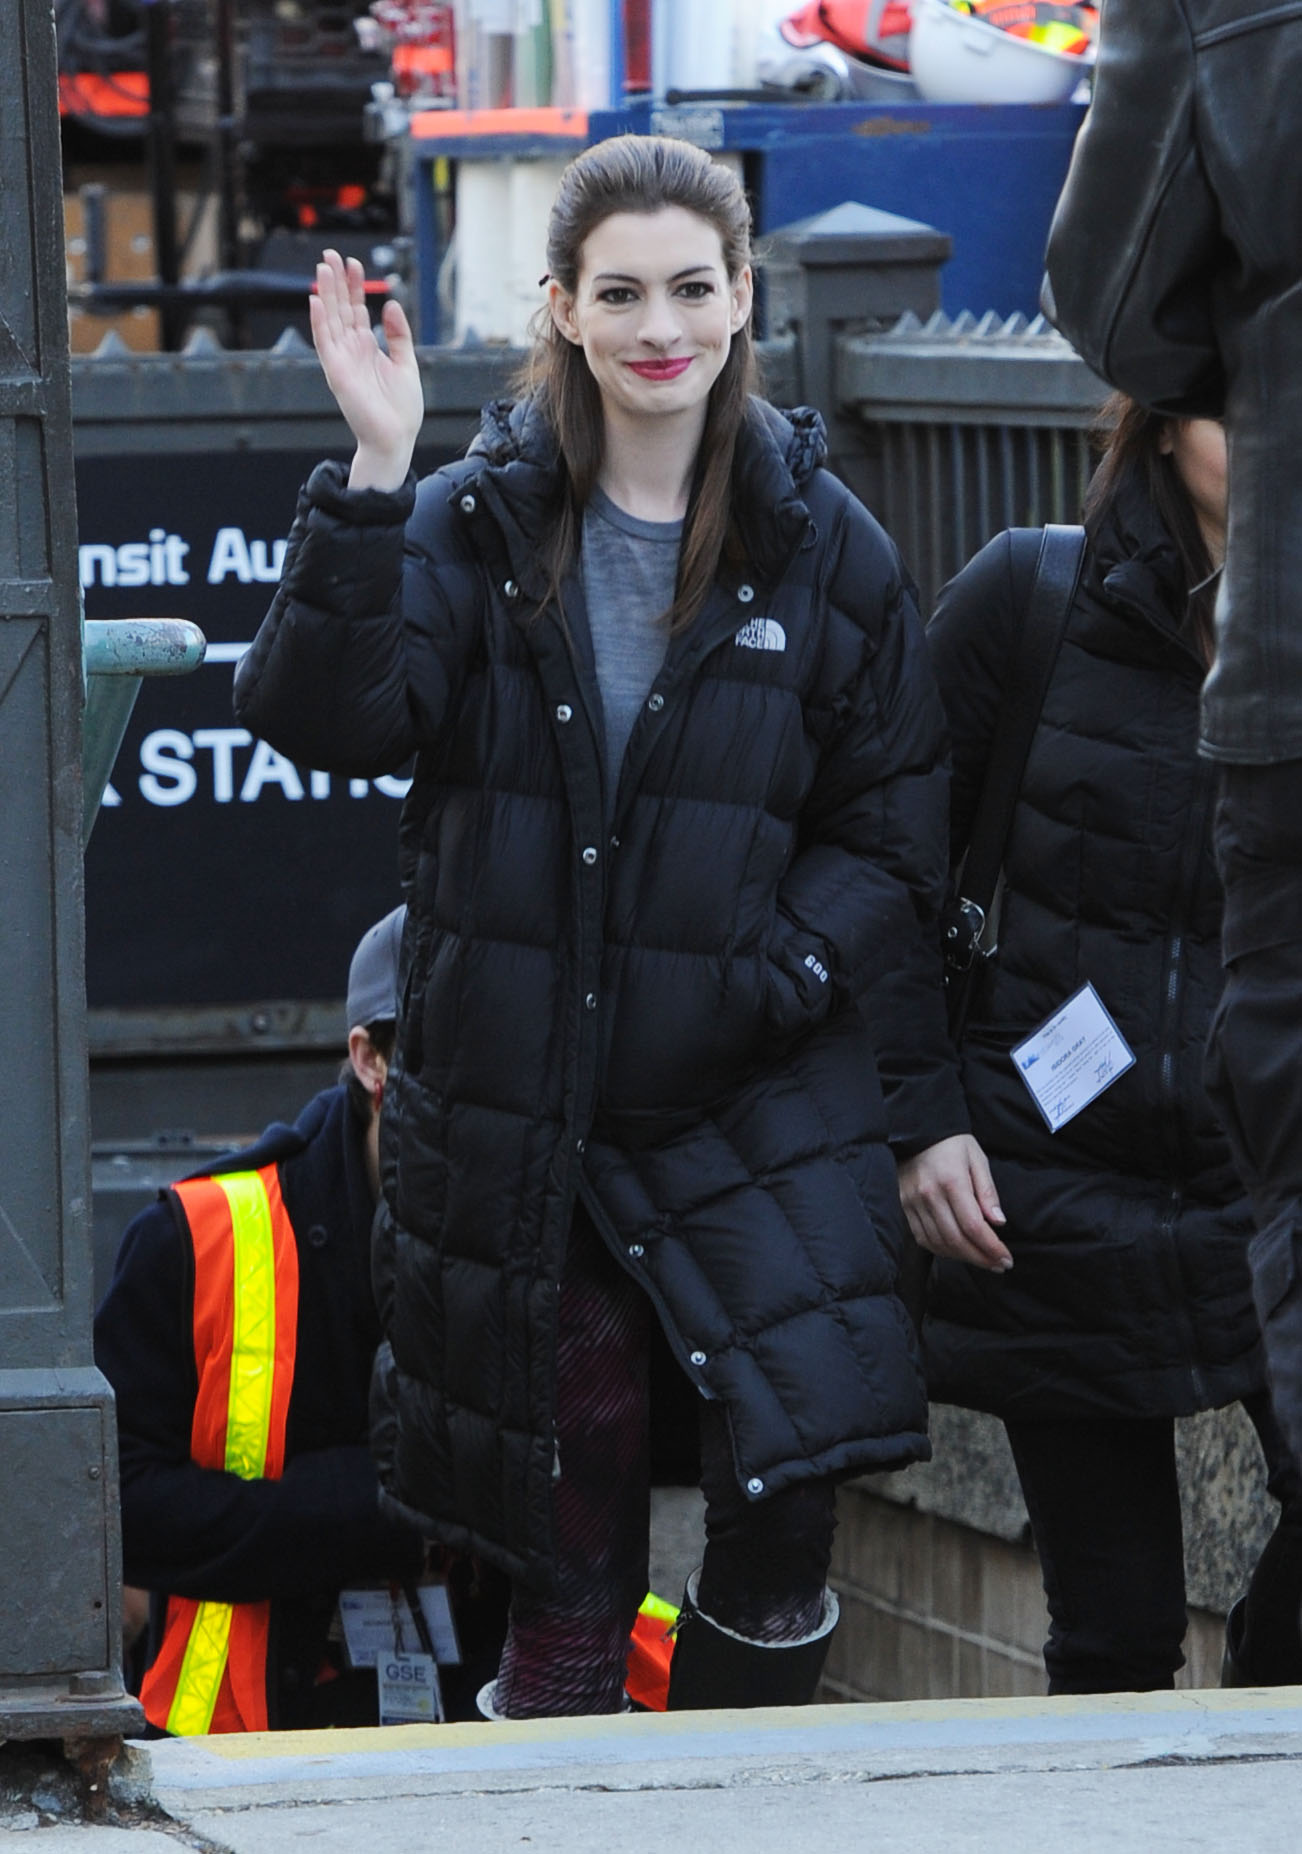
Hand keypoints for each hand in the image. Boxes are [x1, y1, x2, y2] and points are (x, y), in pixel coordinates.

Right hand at [309, 249, 423, 490]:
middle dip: (336, 281)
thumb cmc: (401, 410)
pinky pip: (324, 342)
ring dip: (325, 293)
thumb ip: (399, 335)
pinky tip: (316, 300)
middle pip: (340, 308)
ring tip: (324, 267)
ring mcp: (342, 360)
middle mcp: (351, 350)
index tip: (355, 263)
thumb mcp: (407, 364)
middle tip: (331, 254)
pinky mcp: (336, 373)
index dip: (355, 286)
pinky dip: (319, 321)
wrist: (396, 439)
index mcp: (367, 347)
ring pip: (330, 319)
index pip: (356, 309)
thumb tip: (390, 304)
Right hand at [898, 1134, 1012, 1272]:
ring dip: (963, 1258)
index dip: (991, 1248)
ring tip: (982, 1260)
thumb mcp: (977, 1160)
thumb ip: (988, 1192)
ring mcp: (913, 1203)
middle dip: (981, 1258)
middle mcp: (930, 1195)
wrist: (916, 1131)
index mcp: (952, 1181)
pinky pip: (923, 1238)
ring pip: (939, 1243)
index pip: (973, 1226)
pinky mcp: (904, 1207)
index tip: (1006, 1259)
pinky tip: (958, 1252)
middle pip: (956, 1240)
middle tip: (999, 1265)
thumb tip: (998, 1223)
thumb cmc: (952, 1144)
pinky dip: (942, 1250)